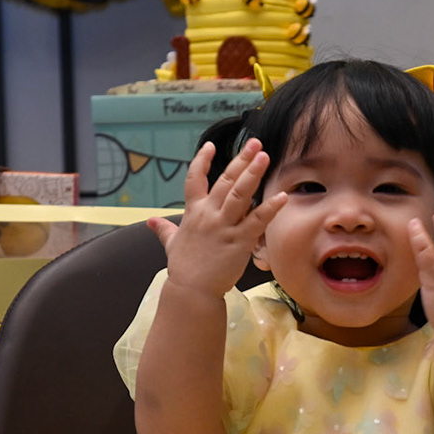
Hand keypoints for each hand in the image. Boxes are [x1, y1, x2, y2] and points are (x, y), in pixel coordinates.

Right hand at [146, 139, 288, 298]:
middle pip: (225, 181)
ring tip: (264, 156)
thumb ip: (163, 229)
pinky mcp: (239, 241)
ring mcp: (224, 227)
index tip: (210, 145)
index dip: (202, 161)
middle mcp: (209, 215)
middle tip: (254, 143)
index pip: (195, 179)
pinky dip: (270, 208)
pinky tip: (282, 196)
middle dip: (240, 160)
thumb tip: (151, 222)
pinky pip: (256, 221)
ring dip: (253, 173)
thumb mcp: (171, 244)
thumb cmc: (183, 268)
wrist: (192, 290)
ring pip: (240, 194)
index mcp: (193, 212)